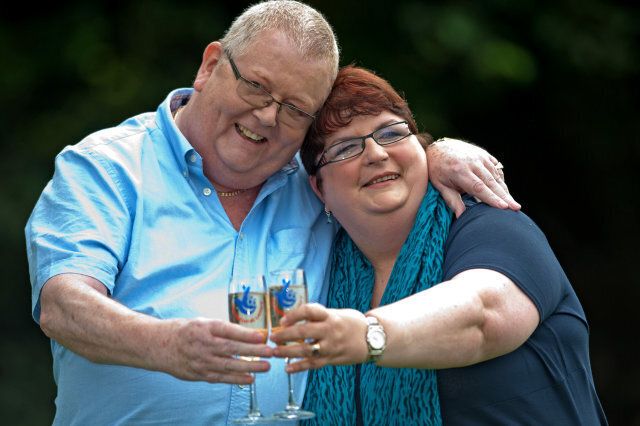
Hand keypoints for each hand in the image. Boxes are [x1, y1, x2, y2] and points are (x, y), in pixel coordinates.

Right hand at [157, 318, 273, 383]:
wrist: (159, 345)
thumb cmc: (186, 331)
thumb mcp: (203, 322)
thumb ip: (224, 328)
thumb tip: (250, 333)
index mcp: (205, 327)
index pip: (228, 330)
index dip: (246, 334)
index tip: (262, 335)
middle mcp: (203, 344)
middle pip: (231, 348)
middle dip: (253, 351)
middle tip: (270, 352)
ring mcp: (201, 361)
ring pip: (228, 365)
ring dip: (249, 366)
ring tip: (266, 367)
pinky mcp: (199, 374)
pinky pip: (221, 378)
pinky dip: (236, 379)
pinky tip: (250, 378)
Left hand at [269, 303, 368, 372]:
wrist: (372, 339)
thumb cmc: (351, 323)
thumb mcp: (336, 313)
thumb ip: (317, 315)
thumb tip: (292, 318)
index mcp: (330, 316)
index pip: (309, 311)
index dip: (293, 314)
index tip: (282, 320)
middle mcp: (330, 330)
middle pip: (303, 332)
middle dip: (285, 335)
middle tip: (272, 337)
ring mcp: (331, 346)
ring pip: (306, 350)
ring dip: (287, 352)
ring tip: (274, 352)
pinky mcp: (332, 359)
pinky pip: (313, 364)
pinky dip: (299, 367)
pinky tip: (287, 368)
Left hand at [427, 138, 520, 216]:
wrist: (438, 148)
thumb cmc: (437, 169)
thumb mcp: (439, 185)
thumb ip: (451, 200)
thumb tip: (461, 218)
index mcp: (459, 171)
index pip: (479, 187)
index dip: (492, 198)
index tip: (504, 207)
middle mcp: (471, 162)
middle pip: (491, 182)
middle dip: (505, 196)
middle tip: (516, 208)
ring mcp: (479, 156)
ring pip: (495, 175)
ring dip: (504, 189)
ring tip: (511, 203)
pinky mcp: (484, 154)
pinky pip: (495, 167)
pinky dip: (500, 179)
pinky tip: (504, 190)